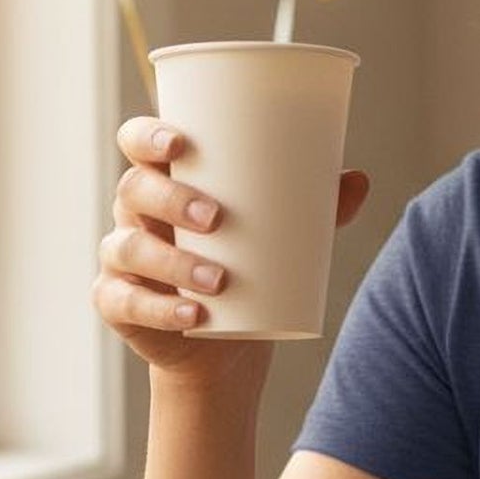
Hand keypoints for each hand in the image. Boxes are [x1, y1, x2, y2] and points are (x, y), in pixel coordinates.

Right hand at [92, 115, 370, 377]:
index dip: (148, 135)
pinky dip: (159, 310)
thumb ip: (317, 206)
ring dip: (173, 263)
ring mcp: (122, 260)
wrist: (225, 343)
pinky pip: (126, 303)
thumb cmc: (248, 265)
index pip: (136, 142)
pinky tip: (191, 315)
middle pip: (134, 189)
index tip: (181, 143)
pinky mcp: (120, 304)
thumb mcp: (281, 233)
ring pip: (131, 248)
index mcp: (166, 179)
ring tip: (219, 280)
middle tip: (216, 217)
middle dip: (171, 199)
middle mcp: (135, 213)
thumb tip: (359, 179)